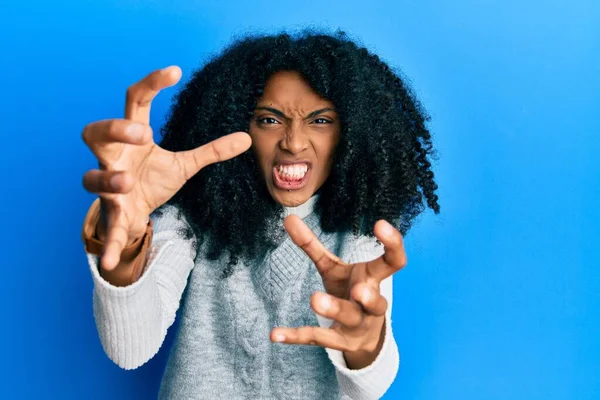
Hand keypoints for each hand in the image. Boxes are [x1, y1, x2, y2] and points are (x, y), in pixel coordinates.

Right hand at [82, 66, 251, 270]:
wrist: (135, 213)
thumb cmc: (153, 179)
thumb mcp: (185, 164)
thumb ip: (212, 151)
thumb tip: (246, 136)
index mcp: (133, 137)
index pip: (134, 101)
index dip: (150, 83)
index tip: (175, 71)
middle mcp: (114, 156)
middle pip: (96, 131)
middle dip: (114, 129)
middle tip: (141, 133)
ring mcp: (109, 186)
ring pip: (92, 176)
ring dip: (107, 177)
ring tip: (128, 180)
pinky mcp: (112, 215)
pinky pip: (106, 228)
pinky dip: (108, 244)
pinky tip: (110, 261)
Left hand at [270, 216, 405, 367]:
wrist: (361, 336)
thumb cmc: (348, 291)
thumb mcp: (333, 268)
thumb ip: (312, 245)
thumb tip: (288, 218)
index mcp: (374, 279)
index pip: (393, 262)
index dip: (392, 244)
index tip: (380, 224)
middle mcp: (371, 305)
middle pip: (374, 301)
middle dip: (368, 296)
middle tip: (359, 288)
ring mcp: (357, 325)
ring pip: (350, 319)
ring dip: (334, 310)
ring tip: (315, 299)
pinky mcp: (339, 342)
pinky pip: (319, 338)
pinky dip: (297, 336)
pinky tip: (276, 334)